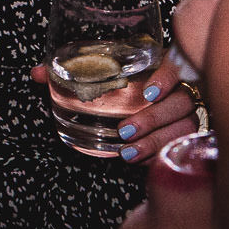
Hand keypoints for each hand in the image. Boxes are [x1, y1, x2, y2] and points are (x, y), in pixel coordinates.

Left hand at [25, 65, 199, 163]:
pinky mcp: (190, 136)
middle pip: (181, 101)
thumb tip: (38, 73)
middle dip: (153, 118)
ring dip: (156, 141)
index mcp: (160, 67)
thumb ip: (69, 73)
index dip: (165, 78)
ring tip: (128, 153)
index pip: (175, 66)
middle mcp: (181, 89)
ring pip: (184, 127)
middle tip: (123, 130)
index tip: (146, 92)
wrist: (138, 109)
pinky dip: (161, 155)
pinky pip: (184, 146)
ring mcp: (189, 113)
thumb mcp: (96, 77)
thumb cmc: (119, 86)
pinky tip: (141, 162)